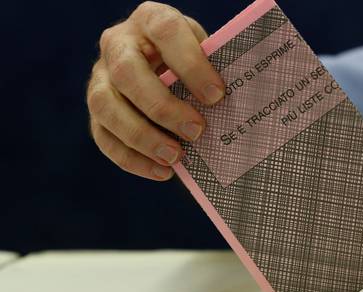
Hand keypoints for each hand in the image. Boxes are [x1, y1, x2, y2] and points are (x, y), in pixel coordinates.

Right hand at [86, 1, 224, 180]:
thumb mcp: (204, 49)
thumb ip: (214, 68)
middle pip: (127, 73)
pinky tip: (161, 171)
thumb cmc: (190, 57)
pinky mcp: (96, 109)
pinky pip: (102, 135)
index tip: (217, 95)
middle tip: (196, 131)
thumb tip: (238, 107)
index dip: (192, 65)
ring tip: (175, 157)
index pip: (166, 33)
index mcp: (150, 19)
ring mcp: (100, 76)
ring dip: (141, 137)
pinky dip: (131, 158)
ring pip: (105, 106)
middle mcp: (117, 43)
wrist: (156, 58)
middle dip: (163, 107)